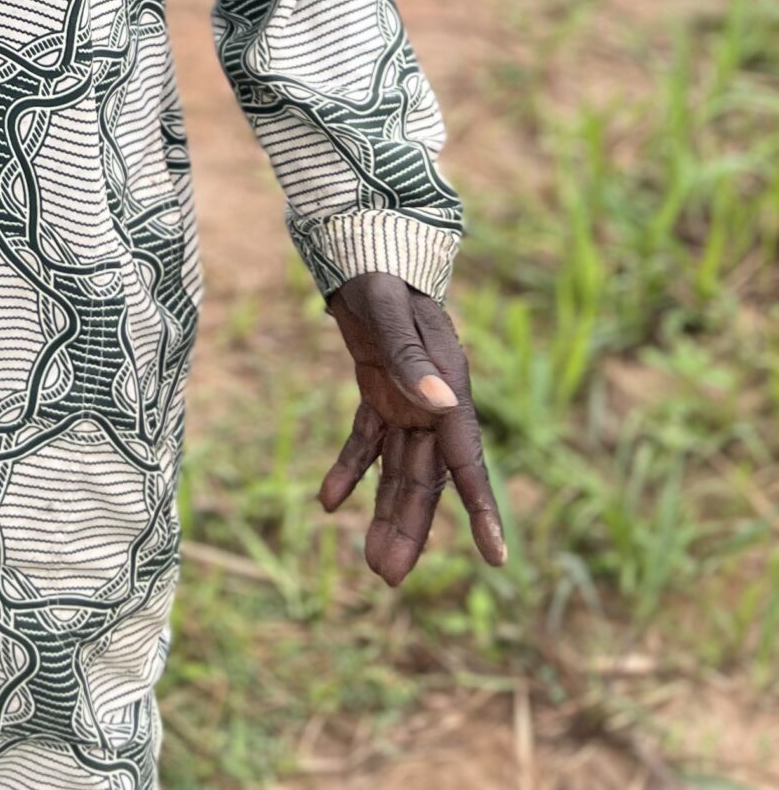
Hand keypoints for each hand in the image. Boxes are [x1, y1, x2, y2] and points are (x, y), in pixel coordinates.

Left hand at [320, 271, 506, 586]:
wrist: (363, 248)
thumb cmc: (382, 274)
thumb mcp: (390, 310)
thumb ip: (410, 358)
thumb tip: (442, 404)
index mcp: (448, 385)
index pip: (466, 458)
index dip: (481, 508)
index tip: (497, 560)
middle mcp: (433, 401)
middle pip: (426, 478)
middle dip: (411, 528)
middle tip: (386, 577)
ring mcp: (407, 400)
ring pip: (399, 470)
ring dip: (384, 511)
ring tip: (372, 564)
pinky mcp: (379, 393)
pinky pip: (365, 441)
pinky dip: (349, 469)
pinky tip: (328, 502)